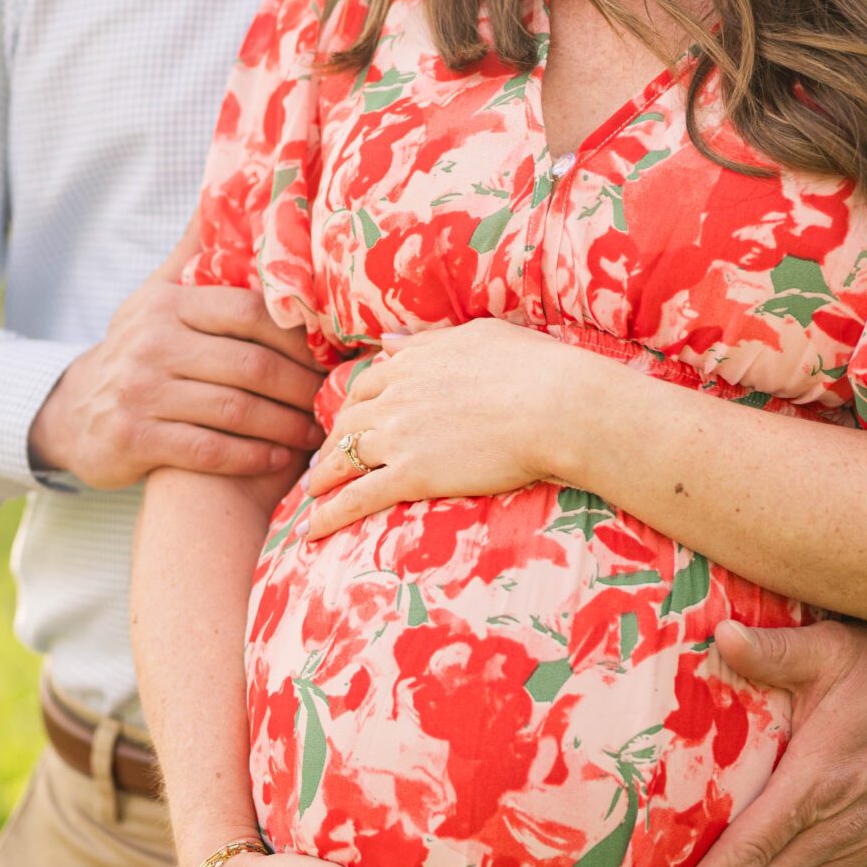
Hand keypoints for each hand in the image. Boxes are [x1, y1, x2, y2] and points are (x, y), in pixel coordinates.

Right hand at [29, 220, 324, 489]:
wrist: (73, 412)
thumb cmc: (139, 348)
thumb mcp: (158, 293)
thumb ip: (197, 249)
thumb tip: (227, 183)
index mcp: (169, 304)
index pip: (250, 312)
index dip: (299, 335)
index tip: (333, 352)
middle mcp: (152, 343)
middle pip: (251, 365)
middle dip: (302, 386)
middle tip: (334, 399)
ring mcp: (141, 392)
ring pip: (235, 410)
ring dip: (286, 426)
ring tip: (316, 432)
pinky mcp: (134, 438)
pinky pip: (209, 450)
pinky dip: (252, 457)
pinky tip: (280, 457)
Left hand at [305, 321, 572, 537]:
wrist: (555, 404)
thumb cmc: (534, 367)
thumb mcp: (478, 336)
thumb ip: (430, 341)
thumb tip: (393, 341)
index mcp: (414, 362)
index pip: (369, 385)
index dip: (355, 407)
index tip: (349, 422)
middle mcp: (396, 396)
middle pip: (349, 422)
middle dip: (332, 443)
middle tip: (323, 462)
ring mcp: (399, 436)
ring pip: (345, 458)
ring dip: (322, 478)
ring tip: (310, 495)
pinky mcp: (411, 474)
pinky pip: (357, 496)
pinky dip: (329, 514)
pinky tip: (311, 531)